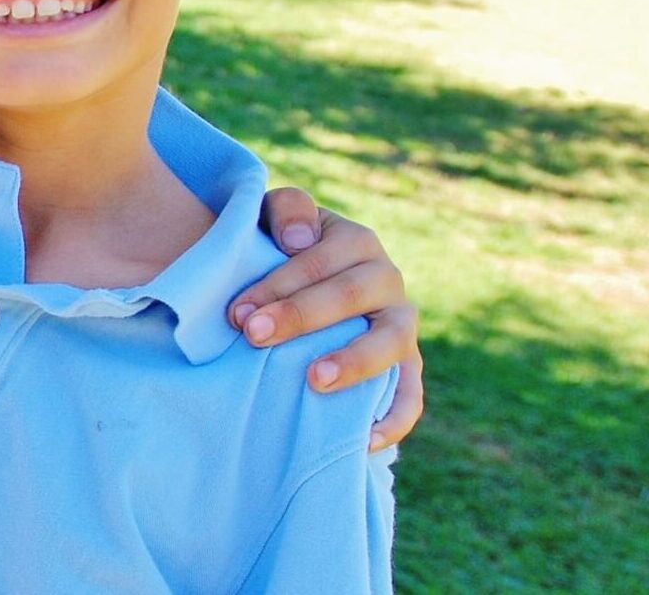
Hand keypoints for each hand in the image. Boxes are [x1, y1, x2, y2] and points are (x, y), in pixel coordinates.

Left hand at [235, 188, 424, 451]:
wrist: (298, 287)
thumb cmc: (277, 251)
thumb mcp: (274, 217)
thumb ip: (285, 209)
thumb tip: (298, 240)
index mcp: (355, 241)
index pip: (318, 260)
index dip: (278, 283)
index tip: (236, 311)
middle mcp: (386, 279)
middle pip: (351, 294)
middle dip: (301, 315)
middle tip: (253, 336)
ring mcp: (402, 324)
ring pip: (392, 340)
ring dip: (355, 360)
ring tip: (314, 380)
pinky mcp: (407, 366)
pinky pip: (412, 394)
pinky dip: (396, 418)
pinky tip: (364, 440)